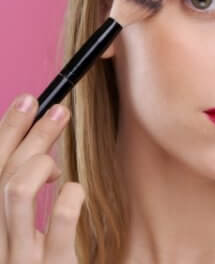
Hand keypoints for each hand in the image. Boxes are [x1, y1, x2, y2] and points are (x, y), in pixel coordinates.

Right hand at [0, 94, 84, 262]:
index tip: (30, 99)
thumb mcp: (27, 236)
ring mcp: (18, 259)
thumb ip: (25, 199)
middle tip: (59, 112)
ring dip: (40, 162)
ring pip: (15, 191)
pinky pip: (58, 219)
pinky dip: (69, 194)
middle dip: (31, 135)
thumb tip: (38, 148)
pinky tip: (74, 192)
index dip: (7, 131)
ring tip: (57, 170)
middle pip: (2, 175)